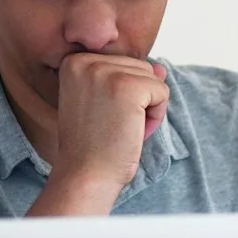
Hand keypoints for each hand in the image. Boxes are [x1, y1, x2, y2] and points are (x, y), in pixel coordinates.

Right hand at [28, 53, 167, 215]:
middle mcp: (86, 61)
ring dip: (147, 109)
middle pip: (140, 68)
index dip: (122, 97)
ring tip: (121, 129)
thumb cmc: (93, 146)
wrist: (85, 176)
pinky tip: (133, 131)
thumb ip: (129, 80)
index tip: (102, 118)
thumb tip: (161, 68)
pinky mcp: (128, 86)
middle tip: (113, 127)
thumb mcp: (105, 104)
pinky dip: (156, 117)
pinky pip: (162, 92)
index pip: (122, 65)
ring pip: (153, 79)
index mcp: (75, 62)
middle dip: (138, 101)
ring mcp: (107, 72)